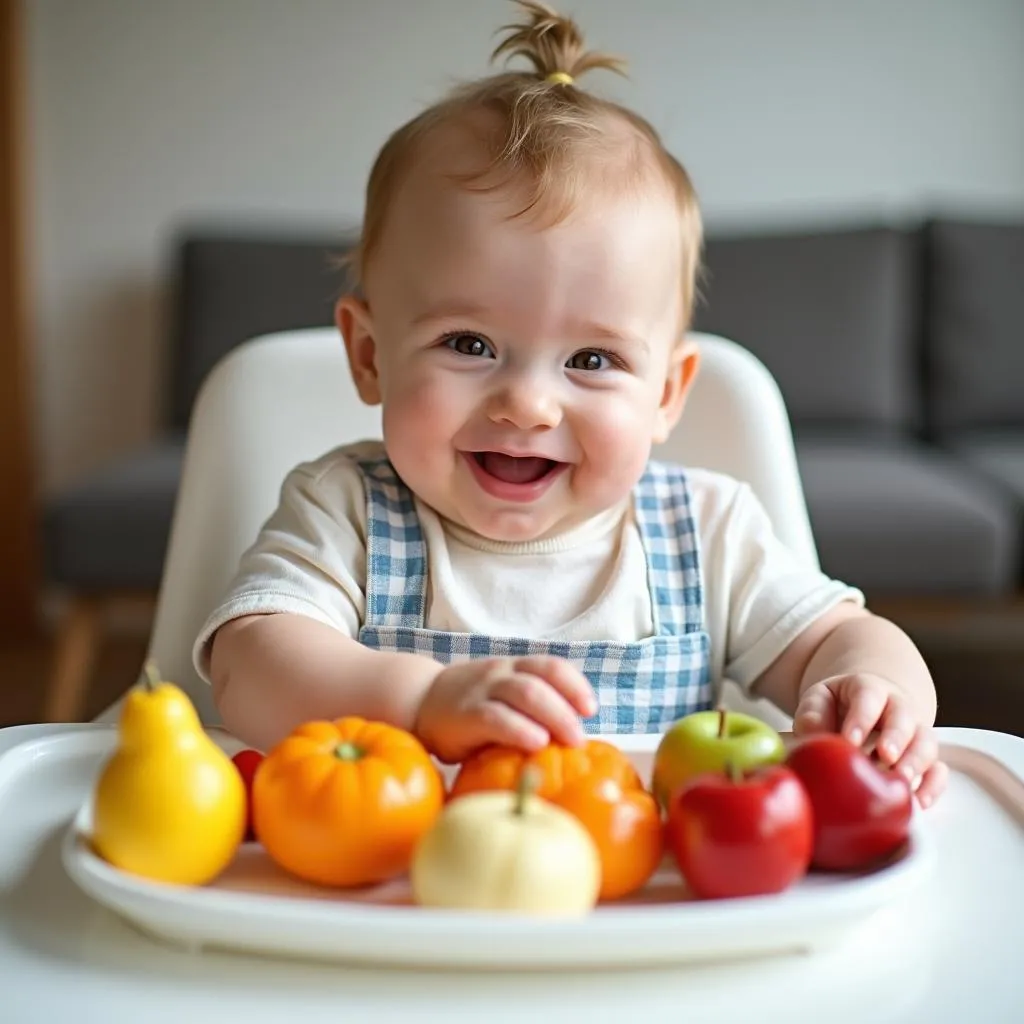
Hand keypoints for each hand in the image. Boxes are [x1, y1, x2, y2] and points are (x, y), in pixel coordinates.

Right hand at [413, 655, 597, 763]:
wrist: (419, 701)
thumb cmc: (470, 707)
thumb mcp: (501, 698)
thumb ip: (530, 709)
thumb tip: (571, 738)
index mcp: (514, 669)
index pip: (552, 667)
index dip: (575, 686)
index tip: (591, 709)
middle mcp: (501, 674)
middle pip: (543, 682)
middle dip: (568, 709)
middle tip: (580, 737)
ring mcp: (483, 691)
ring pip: (527, 693)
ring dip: (554, 716)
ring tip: (569, 741)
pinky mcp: (466, 715)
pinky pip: (497, 718)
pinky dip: (521, 730)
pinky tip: (536, 743)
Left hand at [794, 673, 947, 807]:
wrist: (864, 709)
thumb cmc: (838, 707)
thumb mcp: (820, 701)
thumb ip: (812, 715)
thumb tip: (811, 736)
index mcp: (868, 689)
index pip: (868, 696)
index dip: (861, 718)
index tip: (850, 740)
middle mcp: (897, 707)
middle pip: (904, 718)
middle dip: (896, 738)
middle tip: (885, 757)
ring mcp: (914, 731)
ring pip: (926, 742)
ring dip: (916, 762)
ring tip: (901, 781)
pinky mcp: (924, 757)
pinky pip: (937, 769)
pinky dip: (932, 785)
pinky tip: (919, 801)